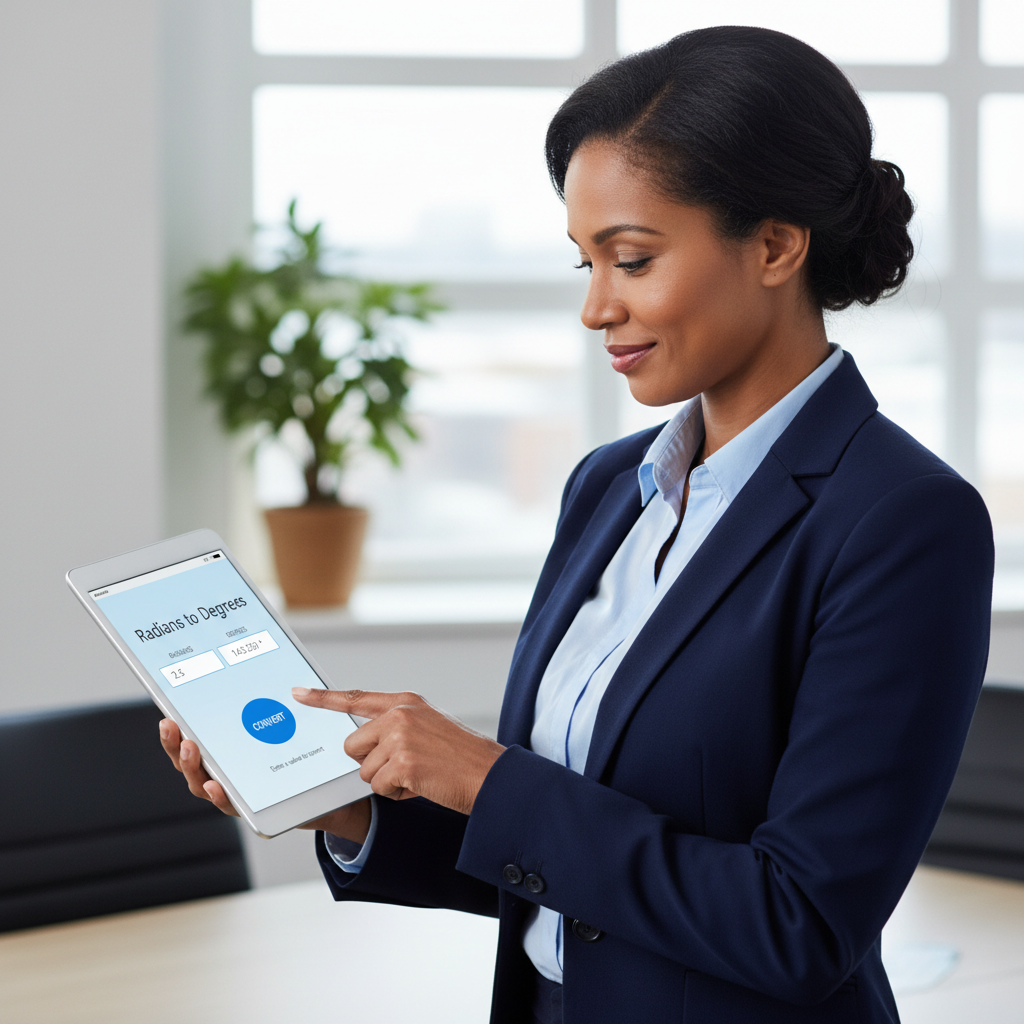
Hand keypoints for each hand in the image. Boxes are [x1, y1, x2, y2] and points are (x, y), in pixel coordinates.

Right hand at [158, 718, 371, 842]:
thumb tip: (268, 672)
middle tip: (172, 727)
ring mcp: (237, 791)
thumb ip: (273, 704)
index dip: (176, 730)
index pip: (194, 738)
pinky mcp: (254, 808)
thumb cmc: (303, 754)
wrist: (329, 788)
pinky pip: (232, 805)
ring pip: (203, 783)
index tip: (167, 712)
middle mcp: (227, 772)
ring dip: (193, 767)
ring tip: (190, 749)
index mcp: (229, 749)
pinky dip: (220, 796)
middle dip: (175, 744)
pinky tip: (216, 785)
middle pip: (190, 762)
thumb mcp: (287, 722)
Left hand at [290, 688, 505, 815]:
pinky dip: (398, 793)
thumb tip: (361, 743)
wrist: (490, 775)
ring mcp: (400, 738)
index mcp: (405, 703)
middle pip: (353, 746)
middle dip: (372, 763)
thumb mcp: (428, 727)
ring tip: (420, 775)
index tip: (298, 694)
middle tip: (406, 765)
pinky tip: (423, 785)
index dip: (323, 699)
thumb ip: (396, 726)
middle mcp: (400, 715)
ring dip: (388, 781)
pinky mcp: (403, 763)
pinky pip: (380, 788)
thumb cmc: (461, 757)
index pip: (355, 698)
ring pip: (365, 771)